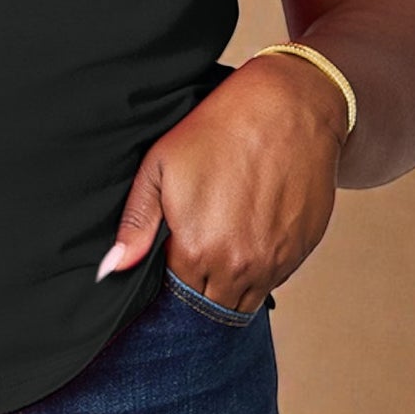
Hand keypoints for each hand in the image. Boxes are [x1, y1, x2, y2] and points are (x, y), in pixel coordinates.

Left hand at [96, 52, 346, 309]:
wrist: (288, 107)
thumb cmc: (220, 129)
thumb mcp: (160, 167)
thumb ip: (136, 224)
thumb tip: (110, 268)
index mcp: (198, 251)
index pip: (177, 297)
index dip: (170, 284)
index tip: (170, 263)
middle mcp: (240, 267)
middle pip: (213, 306)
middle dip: (199, 292)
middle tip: (194, 256)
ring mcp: (277, 261)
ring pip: (247, 299)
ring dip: (231, 285)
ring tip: (222, 244)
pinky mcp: (303, 249)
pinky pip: (277, 278)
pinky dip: (261, 268)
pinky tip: (250, 234)